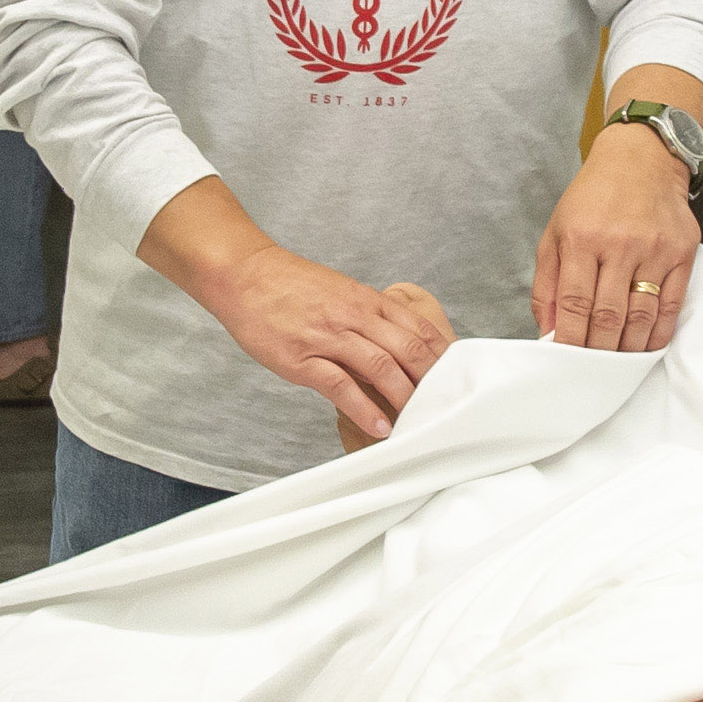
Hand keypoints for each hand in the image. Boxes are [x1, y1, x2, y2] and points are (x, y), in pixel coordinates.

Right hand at [207, 244, 454, 447]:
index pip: (418, 328)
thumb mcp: (341, 292)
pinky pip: (340, 386)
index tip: (457, 378)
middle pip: (408, 348)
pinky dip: (364, 409)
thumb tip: (396, 347)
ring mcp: (328, 337)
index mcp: (367, 301)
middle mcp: (354, 316)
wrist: (246, 275)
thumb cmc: (292, 287)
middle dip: (431, 380)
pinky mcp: (302, 358)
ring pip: (380, 366)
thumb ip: (370, 318)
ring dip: (404, 397)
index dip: (442, 356)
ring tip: (418, 420)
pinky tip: (379, 426)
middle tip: (446, 405)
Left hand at [538, 126, 701, 352]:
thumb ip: (547, 283)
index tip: (566, 361)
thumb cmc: (594, 197)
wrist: (642, 159)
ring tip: (618, 362)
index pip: (575, 304)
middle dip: (598, 351)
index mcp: (582, 238)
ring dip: (628, 348)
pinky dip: (659, 332)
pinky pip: (672, 304)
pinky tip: (647, 345)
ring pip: (642, 315)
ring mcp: (655, 249)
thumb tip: (549, 330)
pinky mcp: (683, 252)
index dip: (570, 340)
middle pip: (608, 315)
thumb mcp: (556, 231)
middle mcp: (619, 244)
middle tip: (592, 370)